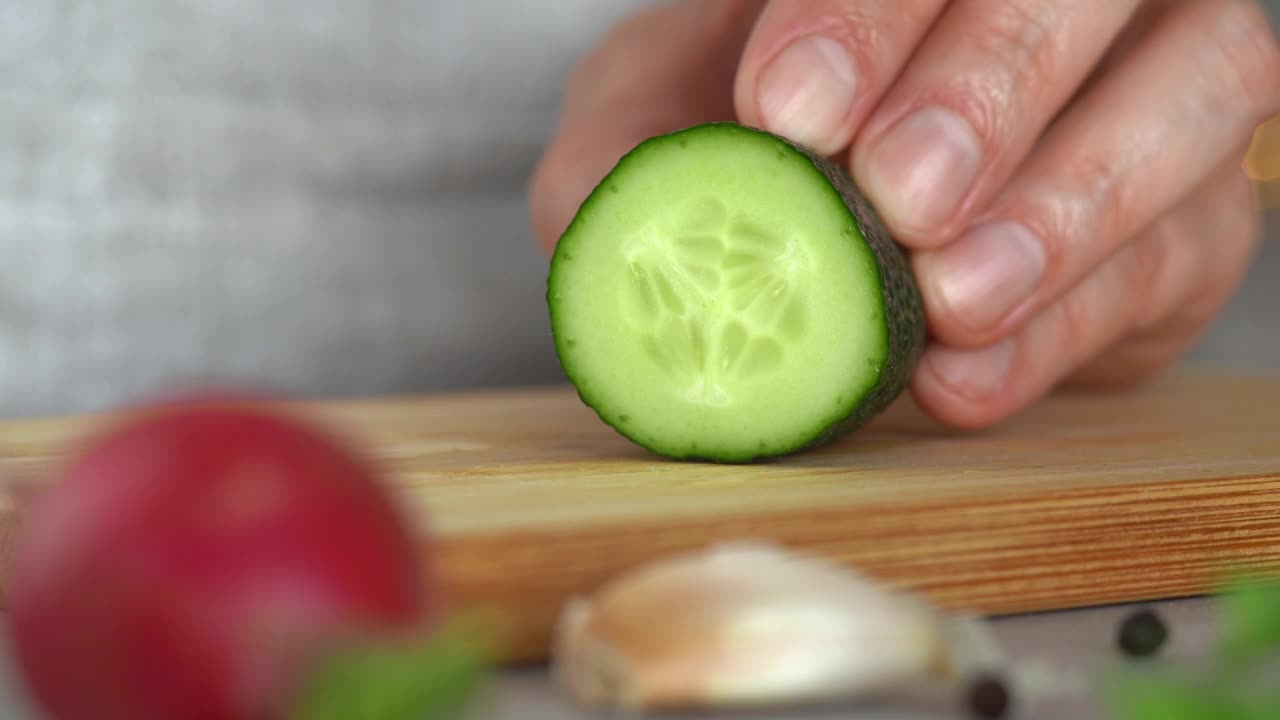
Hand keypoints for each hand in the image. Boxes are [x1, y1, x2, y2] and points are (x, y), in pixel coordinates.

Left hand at [528, 0, 1279, 428]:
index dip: (874, 15)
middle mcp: (1072, 4)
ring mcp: (1150, 99)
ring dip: (1069, 203)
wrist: (845, 248)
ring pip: (1192, 99)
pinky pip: (1165, 261)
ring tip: (954, 295)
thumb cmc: (752, 149)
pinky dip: (1066, 328)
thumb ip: (628, 152)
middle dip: (990, 91)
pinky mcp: (1182, 230)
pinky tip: (963, 379)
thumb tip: (622, 210)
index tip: (794, 114)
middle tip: (901, 197)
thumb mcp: (657, 127)